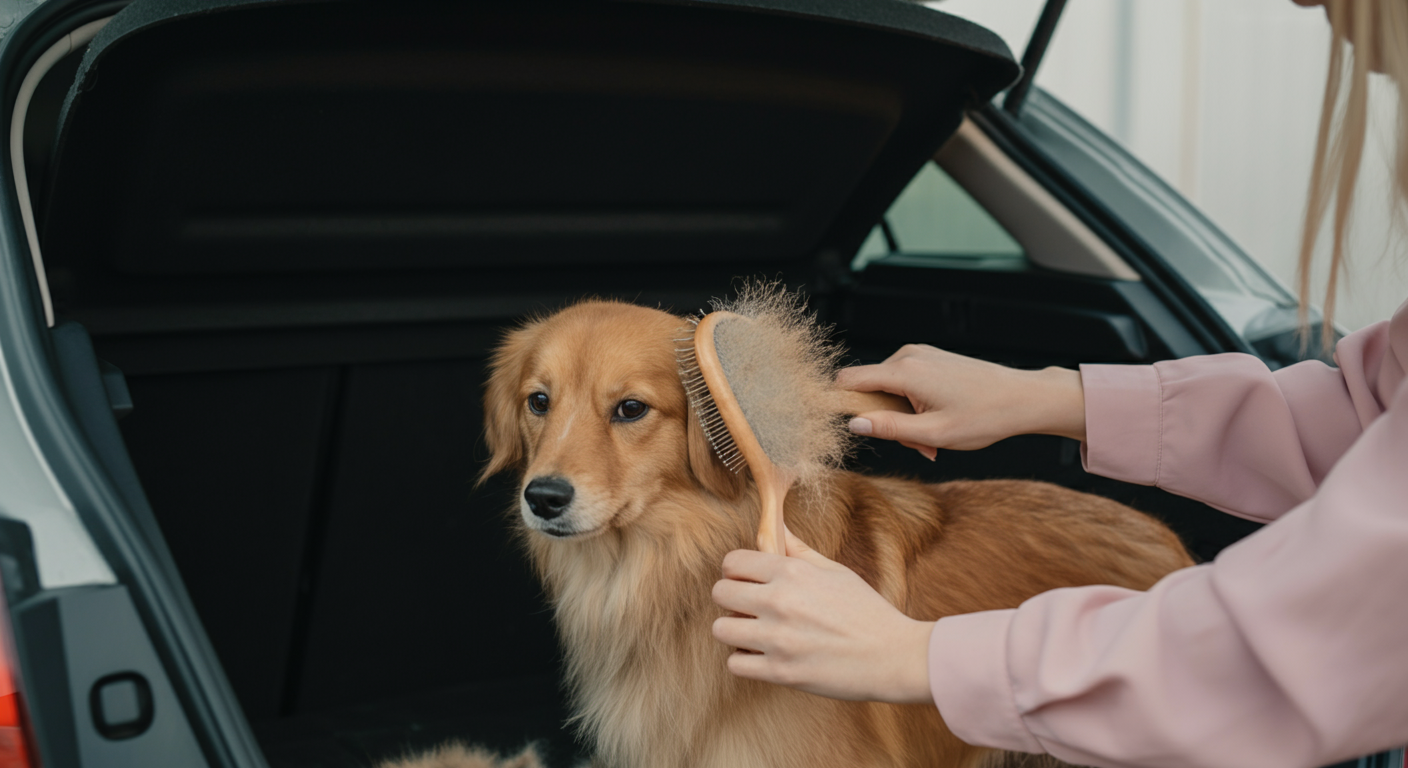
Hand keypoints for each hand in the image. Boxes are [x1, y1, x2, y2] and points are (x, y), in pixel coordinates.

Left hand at [710, 528, 934, 703]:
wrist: (893, 656)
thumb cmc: (867, 611)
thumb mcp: (834, 571)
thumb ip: (798, 550)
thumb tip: (777, 525)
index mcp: (791, 572)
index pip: (732, 562)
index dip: (735, 571)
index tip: (746, 580)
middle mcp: (779, 602)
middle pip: (720, 593)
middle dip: (731, 598)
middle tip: (748, 606)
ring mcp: (777, 639)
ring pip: (720, 629)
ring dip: (734, 630)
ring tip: (754, 632)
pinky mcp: (781, 672)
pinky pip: (735, 664)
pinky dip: (745, 660)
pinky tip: (763, 656)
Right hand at [837, 344, 1085, 457]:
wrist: (1022, 398)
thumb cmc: (985, 416)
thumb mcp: (934, 433)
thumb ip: (889, 428)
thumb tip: (854, 424)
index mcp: (905, 371)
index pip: (849, 381)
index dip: (840, 404)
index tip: (850, 427)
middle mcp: (908, 355)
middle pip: (870, 390)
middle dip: (886, 421)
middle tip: (919, 445)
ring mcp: (920, 354)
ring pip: (888, 390)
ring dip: (903, 418)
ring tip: (934, 436)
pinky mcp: (929, 358)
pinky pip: (905, 384)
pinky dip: (914, 406)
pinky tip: (938, 421)